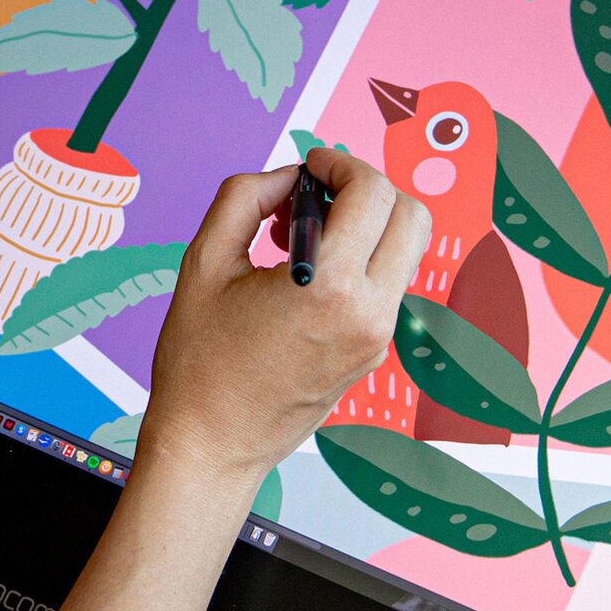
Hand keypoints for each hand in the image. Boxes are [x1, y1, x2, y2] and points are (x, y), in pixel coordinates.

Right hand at [138, 147, 429, 494]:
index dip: (342, 163)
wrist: (210, 446)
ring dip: (365, 224)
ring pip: (404, 250)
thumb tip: (288, 177)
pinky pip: (385, 285)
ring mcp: (377, 338)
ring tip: (301, 234)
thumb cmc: (200, 363)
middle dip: (368, 188)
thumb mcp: (204, 261)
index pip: (373, 194)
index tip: (311, 165)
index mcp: (331, 288)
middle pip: (411, 216)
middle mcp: (369, 314)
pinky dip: (359, 259)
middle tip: (317, 191)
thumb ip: (246, 197)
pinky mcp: (373, 354)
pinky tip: (305, 270)